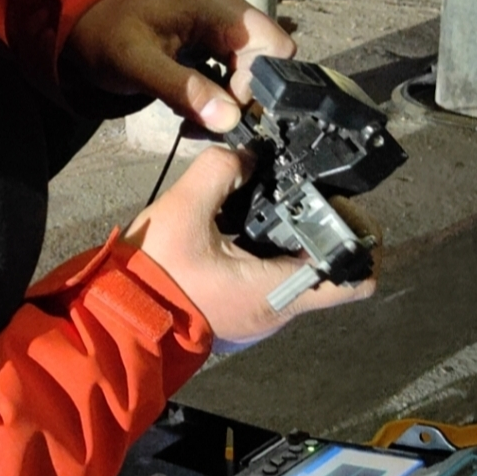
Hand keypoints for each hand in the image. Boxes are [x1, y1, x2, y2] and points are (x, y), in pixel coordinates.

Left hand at [64, 0, 294, 131]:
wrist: (84, 24)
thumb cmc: (107, 35)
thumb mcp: (137, 64)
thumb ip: (182, 88)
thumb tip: (228, 118)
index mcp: (218, 6)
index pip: (275, 48)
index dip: (259, 84)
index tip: (222, 108)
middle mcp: (229, 13)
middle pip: (267, 66)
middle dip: (240, 102)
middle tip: (201, 124)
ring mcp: (222, 29)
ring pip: (251, 77)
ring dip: (226, 107)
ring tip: (190, 121)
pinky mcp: (213, 47)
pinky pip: (232, 79)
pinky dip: (216, 101)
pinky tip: (189, 112)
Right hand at [123, 147, 376, 345]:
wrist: (117, 318)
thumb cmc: (153, 275)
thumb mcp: (183, 211)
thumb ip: (218, 171)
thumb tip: (245, 156)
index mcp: (276, 291)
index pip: (355, 279)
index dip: (359, 238)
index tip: (335, 206)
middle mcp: (277, 310)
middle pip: (326, 266)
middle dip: (316, 225)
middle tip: (292, 192)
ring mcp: (258, 312)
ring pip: (296, 269)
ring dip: (287, 236)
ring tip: (262, 202)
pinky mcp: (238, 307)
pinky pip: (268, 275)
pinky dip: (263, 248)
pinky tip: (236, 224)